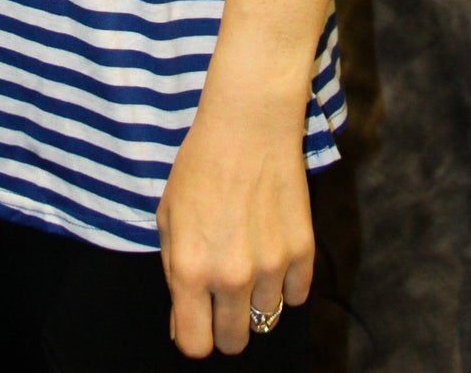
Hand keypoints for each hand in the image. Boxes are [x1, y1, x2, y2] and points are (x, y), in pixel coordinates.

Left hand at [155, 84, 313, 357]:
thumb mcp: (168, 217)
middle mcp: (230, 276)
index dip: (193, 336)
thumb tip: (185, 321)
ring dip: (255, 300)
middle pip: (234, 342)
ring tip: (247, 258)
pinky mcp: (302, 252)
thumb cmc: (200, 166)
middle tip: (222, 296)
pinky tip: (271, 249)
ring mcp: (270, 267)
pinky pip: (296, 296)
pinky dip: (285, 283)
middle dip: (225, 326)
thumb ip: (175, 272)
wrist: (248, 125)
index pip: (195, 344)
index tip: (196, 321)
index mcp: (190, 270)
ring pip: (266, 319)